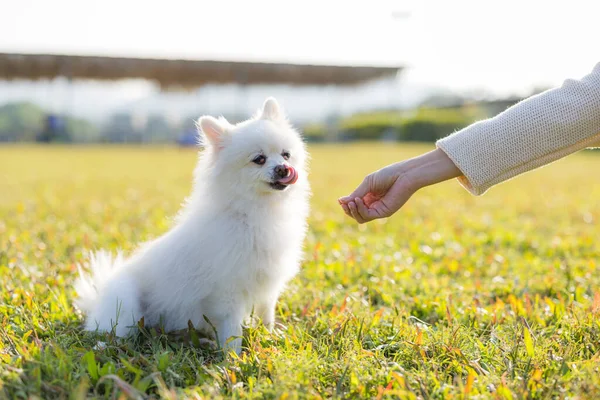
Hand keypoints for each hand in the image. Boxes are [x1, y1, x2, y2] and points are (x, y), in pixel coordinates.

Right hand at [338, 149, 461, 222]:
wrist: (405, 175)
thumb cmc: (388, 175)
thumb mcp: (368, 184)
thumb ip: (356, 194)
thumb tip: (340, 202)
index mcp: (369, 196)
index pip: (354, 205)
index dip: (346, 204)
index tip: (340, 200)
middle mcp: (373, 204)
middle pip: (355, 213)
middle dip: (348, 209)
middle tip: (344, 203)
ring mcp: (378, 209)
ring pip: (360, 218)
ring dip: (352, 211)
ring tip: (351, 202)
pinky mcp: (384, 212)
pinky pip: (367, 216)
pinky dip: (360, 210)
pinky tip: (358, 201)